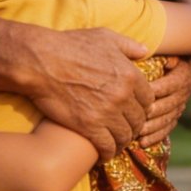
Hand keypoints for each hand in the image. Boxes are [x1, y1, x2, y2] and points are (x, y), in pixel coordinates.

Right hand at [26, 27, 151, 159]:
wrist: (41, 61)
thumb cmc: (71, 45)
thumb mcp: (105, 37)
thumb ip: (129, 45)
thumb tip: (145, 51)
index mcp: (130, 75)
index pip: (149, 99)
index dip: (143, 106)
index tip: (135, 110)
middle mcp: (123, 95)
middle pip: (139, 119)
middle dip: (134, 125)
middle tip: (126, 129)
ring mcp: (107, 113)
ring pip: (126, 136)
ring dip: (123, 141)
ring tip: (116, 143)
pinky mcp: (89, 127)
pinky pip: (107, 147)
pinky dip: (108, 153)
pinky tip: (104, 153)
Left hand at [138, 56, 190, 147]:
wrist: (185, 71)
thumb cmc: (168, 60)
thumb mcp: (169, 53)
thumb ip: (164, 55)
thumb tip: (163, 59)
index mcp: (181, 78)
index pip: (168, 86)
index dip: (154, 91)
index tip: (136, 94)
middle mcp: (183, 94)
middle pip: (167, 106)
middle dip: (151, 113)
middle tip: (134, 117)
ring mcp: (180, 108)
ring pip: (166, 120)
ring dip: (151, 128)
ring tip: (136, 133)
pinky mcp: (175, 118)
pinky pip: (167, 129)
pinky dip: (155, 137)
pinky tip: (142, 143)